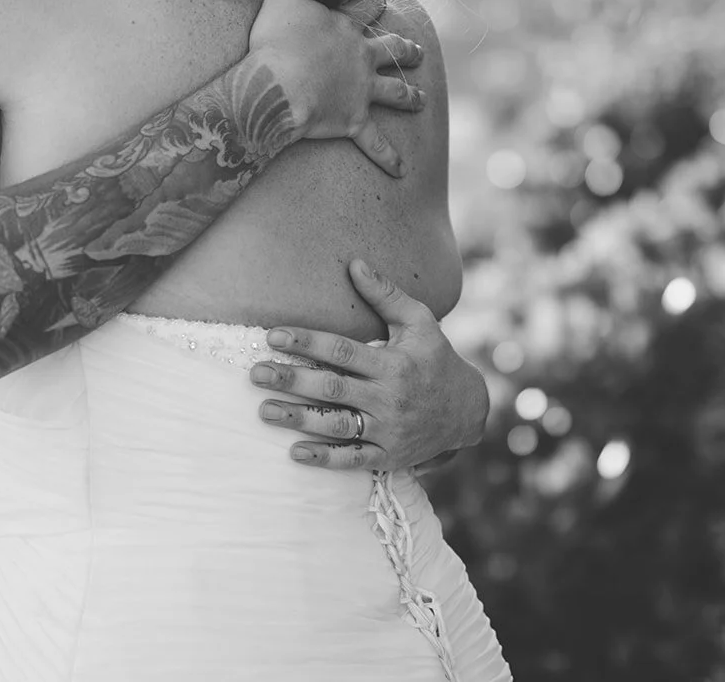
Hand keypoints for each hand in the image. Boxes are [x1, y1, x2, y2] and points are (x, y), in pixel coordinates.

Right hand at [248, 0, 424, 176]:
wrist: (278, 83)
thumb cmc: (276, 41)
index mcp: (346, 29)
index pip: (365, 11)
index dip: (371, 4)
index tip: (379, 1)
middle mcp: (361, 59)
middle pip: (392, 51)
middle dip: (406, 50)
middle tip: (417, 52)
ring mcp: (361, 92)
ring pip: (395, 92)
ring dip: (411, 96)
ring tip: (422, 100)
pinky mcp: (354, 122)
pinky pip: (376, 144)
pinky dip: (389, 158)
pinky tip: (401, 170)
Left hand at [250, 259, 488, 470]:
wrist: (468, 410)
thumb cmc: (437, 358)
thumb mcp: (419, 321)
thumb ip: (385, 295)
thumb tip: (354, 264)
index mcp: (394, 363)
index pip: (342, 350)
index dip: (307, 342)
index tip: (274, 336)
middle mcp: (389, 397)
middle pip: (332, 388)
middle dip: (292, 379)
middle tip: (256, 373)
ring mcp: (389, 430)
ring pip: (337, 425)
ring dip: (299, 418)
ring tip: (264, 410)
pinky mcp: (389, 456)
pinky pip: (353, 459)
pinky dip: (324, 458)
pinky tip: (295, 452)